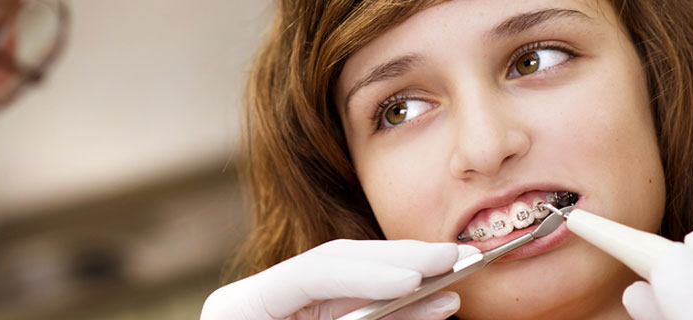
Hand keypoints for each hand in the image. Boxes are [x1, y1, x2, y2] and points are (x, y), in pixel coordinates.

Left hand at [200, 239, 479, 319]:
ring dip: (408, 281)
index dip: (364, 275)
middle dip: (398, 262)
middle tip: (450, 259)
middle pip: (335, 264)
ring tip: (452, 275)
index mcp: (240, 309)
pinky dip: (399, 311)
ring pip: (354, 284)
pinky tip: (434, 304)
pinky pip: (360, 312)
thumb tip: (410, 299)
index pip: (308, 273)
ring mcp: (289, 311)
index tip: (412, 281)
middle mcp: (264, 299)